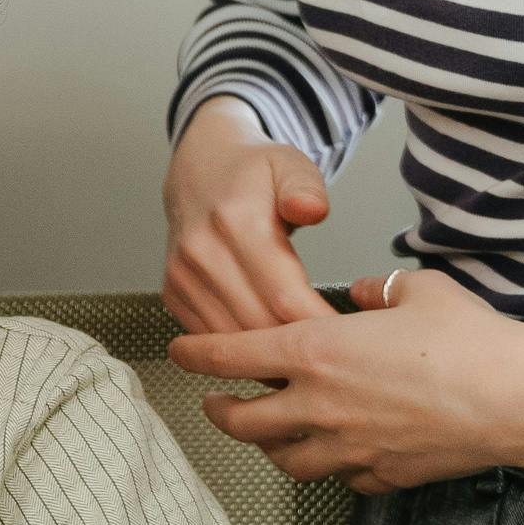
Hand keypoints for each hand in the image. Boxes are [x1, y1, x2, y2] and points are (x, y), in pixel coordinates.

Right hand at [161, 101, 338, 335]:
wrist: (198, 172)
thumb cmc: (251, 174)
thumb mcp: (290, 164)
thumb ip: (306, 186)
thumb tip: (312, 210)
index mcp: (235, 222)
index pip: (284, 296)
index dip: (320, 325)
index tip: (350, 338)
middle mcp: (201, 252)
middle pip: (259, 325)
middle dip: (299, 349)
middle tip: (334, 356)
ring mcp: (182, 277)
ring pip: (232, 340)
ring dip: (270, 356)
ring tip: (306, 360)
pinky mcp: (173, 294)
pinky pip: (211, 338)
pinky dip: (241, 351)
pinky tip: (269, 349)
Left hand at [173, 267, 523, 494]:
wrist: (520, 397)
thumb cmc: (472, 339)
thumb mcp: (418, 289)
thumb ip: (379, 290)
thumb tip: (366, 292)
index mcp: (318, 350)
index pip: (232, 355)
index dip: (198, 354)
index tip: (180, 351)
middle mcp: (321, 405)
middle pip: (244, 421)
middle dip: (219, 412)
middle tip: (212, 403)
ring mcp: (349, 447)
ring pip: (285, 459)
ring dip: (269, 446)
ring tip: (267, 434)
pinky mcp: (382, 476)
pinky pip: (340, 478)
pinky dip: (329, 466)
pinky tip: (335, 455)